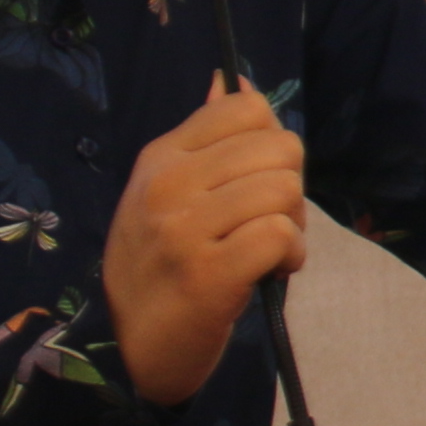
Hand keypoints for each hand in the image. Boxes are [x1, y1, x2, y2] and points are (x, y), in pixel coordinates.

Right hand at [107, 77, 306, 403]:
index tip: (255, 181)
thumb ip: (205, 139)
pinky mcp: (207, 273)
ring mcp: (184, 228)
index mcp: (161, 156)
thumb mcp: (167, 193)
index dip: (270, 145)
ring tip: (266, 250)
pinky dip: (290, 255)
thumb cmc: (162, 265)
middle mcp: (168, 183)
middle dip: (289, 188)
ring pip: (284, 190)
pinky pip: (280, 235)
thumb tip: (231, 78)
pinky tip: (269, 271)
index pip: (247, 108)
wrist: (132, 347)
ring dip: (293, 226)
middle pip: (280, 148)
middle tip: (266, 223)